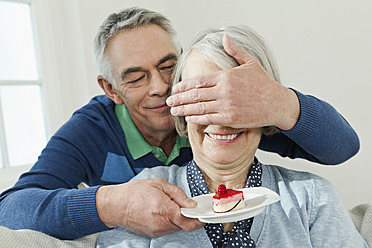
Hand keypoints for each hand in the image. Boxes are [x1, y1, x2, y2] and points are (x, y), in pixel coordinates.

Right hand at [96, 178, 203, 237]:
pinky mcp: (152, 234)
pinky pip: (167, 229)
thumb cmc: (135, 192)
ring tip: (169, 205)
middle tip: (186, 206)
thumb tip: (191, 204)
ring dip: (178, 219)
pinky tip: (162, 211)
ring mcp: (157, 231)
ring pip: (176, 228)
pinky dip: (170, 221)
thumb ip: (178, 194)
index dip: (199, 218)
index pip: (189, 221)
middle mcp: (161, 223)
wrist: (115, 205)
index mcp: (164, 209)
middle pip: (184, 225)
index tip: (203, 214)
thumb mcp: (159, 184)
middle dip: (189, 216)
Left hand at [166, 34, 299, 129]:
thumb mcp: (250, 62)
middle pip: (195, 95)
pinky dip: (196, 118)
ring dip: (184, 109)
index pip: (198, 81)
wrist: (277, 103)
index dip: (184, 85)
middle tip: (169, 101)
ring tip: (174, 110)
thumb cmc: (264, 83)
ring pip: (199, 108)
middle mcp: (224, 91)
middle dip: (179, 98)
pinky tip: (188, 118)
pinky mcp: (230, 119)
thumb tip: (225, 37)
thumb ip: (235, 50)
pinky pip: (208, 119)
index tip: (175, 88)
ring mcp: (226, 106)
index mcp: (226, 76)